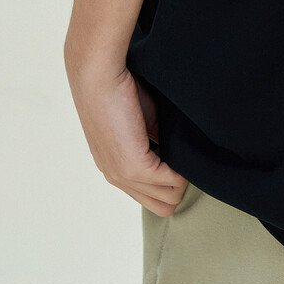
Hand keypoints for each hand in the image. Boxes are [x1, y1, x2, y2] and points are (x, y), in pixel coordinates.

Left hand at [67, 60, 189, 215]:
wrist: (99, 76)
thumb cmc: (118, 89)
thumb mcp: (141, 120)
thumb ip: (155, 139)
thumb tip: (178, 148)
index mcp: (116, 168)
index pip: (152, 198)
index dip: (170, 180)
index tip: (179, 156)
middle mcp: (118, 177)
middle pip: (164, 206)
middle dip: (180, 184)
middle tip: (184, 155)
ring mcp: (124, 175)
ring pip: (170, 198)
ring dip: (183, 176)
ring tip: (182, 148)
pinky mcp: (134, 166)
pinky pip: (173, 181)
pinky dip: (182, 167)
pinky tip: (180, 144)